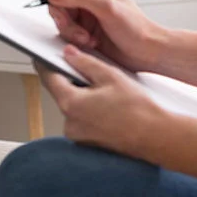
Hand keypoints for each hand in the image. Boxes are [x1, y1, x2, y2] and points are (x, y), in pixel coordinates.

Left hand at [38, 45, 165, 159]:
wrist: (155, 137)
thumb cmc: (136, 109)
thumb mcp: (110, 76)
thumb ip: (85, 63)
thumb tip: (69, 54)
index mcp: (71, 104)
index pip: (49, 79)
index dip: (45, 64)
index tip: (41, 56)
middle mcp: (70, 123)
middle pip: (62, 92)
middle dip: (72, 79)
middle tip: (89, 71)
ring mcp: (78, 135)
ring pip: (74, 106)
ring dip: (83, 95)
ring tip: (107, 91)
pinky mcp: (88, 142)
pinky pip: (83, 119)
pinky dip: (90, 110)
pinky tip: (109, 106)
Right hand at [41, 0, 166, 72]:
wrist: (145, 52)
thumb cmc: (136, 27)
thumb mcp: (107, 7)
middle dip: (61, 12)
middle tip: (70, 24)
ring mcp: (83, 9)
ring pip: (58, 13)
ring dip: (69, 28)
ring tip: (86, 37)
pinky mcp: (80, 26)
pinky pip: (63, 28)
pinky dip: (72, 37)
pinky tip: (89, 42)